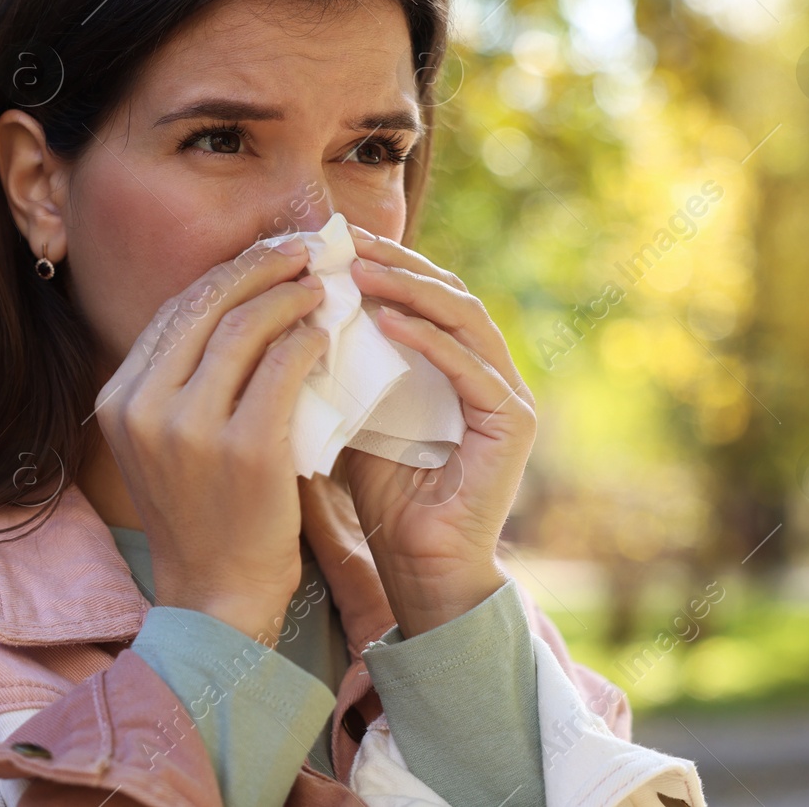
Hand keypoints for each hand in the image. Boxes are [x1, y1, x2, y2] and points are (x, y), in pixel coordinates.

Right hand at [93, 237, 330, 643]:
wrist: (217, 595)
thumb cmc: (202, 513)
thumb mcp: (163, 442)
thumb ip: (181, 378)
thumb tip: (232, 300)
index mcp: (118, 399)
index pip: (174, 311)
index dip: (225, 274)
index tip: (264, 255)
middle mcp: (145, 406)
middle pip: (207, 305)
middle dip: (260, 267)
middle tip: (303, 251)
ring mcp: (191, 428)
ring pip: (247, 327)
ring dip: (290, 296)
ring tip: (322, 286)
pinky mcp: (245, 448)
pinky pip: (284, 366)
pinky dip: (309, 339)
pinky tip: (325, 332)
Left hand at [340, 223, 535, 637]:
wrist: (420, 567)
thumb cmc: (386, 495)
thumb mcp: (356, 413)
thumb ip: (344, 367)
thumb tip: (295, 312)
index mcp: (457, 363)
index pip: (424, 294)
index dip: (383, 262)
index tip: (331, 241)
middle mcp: (489, 369)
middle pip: (448, 292)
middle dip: (396, 262)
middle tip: (344, 241)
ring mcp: (507, 394)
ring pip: (464, 317)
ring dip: (410, 288)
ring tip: (360, 271)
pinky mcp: (512, 424)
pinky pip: (470, 368)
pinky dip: (428, 340)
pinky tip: (385, 321)